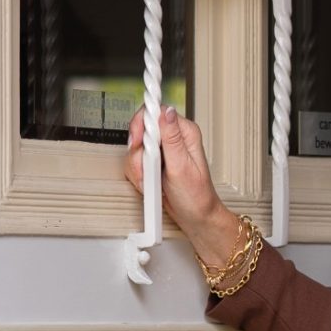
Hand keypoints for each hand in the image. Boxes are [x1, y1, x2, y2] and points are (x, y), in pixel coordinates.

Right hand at [123, 105, 245, 274]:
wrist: (195, 217)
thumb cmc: (196, 196)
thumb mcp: (182, 167)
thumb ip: (172, 138)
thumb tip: (167, 112)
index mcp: (185, 133)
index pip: (157, 112)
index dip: (142, 124)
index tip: (139, 141)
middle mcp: (173, 139)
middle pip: (141, 131)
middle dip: (139, 153)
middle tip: (148, 168)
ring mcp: (161, 151)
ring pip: (135, 149)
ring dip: (138, 168)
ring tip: (152, 181)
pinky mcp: (153, 163)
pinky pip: (134, 162)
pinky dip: (138, 176)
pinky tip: (149, 184)